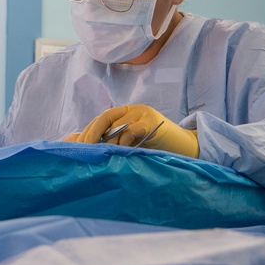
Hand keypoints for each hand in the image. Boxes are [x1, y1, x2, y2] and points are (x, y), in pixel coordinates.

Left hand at [71, 104, 199, 157]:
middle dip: (91, 134)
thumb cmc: (157, 147)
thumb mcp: (132, 143)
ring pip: (117, 125)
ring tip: (103, 155)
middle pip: (105, 117)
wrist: (186, 147)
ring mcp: (142, 113)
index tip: (79, 146)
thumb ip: (114, 141)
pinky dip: (123, 142)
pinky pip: (131, 130)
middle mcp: (133, 109)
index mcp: (126, 112)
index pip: (101, 119)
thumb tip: (87, 148)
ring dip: (108, 142)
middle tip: (85, 149)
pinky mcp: (151, 121)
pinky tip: (121, 152)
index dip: (88, 131)